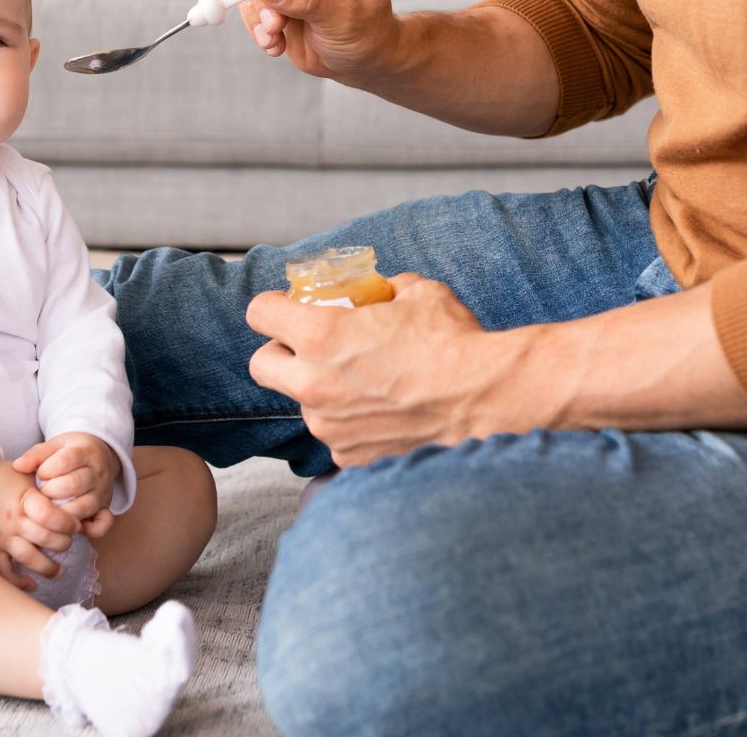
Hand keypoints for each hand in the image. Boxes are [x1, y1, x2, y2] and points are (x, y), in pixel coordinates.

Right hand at [0, 457, 79, 589]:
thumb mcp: (29, 471)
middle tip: (68, 542)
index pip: (48, 514)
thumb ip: (50, 481)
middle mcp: (14, 520)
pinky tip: (31, 583)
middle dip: (62, 543)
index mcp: (25, 499)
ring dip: (46, 567)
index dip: (66, 522)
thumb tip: (75, 492)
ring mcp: (3, 536)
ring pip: (26, 557)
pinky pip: (3, 570)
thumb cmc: (5, 477)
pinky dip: (16, 581)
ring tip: (58, 571)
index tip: (76, 524)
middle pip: (42, 537)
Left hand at [13, 432, 121, 537]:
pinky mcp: (106, 508)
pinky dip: (89, 530)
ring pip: (85, 507)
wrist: (99, 455)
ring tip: (50, 509)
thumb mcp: (55, 446)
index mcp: (86, 452)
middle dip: (51, 491)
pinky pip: (103, 524)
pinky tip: (72, 526)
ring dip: (61, 512)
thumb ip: (37, 455)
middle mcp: (98, 472)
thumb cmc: (70, 452)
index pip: (66, 461)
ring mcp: (103, 492)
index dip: (47, 469)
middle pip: (74, 485)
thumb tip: (18, 466)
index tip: (40, 474)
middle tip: (42, 493)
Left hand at [246, 273, 515, 466]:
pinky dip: (350, 424)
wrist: (487, 399)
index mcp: (320, 335)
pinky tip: (384, 413)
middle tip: (311, 348)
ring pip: (303, 402)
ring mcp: (329, 426)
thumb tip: (377, 292)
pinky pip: (335, 435)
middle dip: (280, 352)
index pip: (259, 314)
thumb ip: (382, 290)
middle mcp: (314, 383)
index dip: (273, 306)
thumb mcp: (416, 292)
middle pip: (262, 365)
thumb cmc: (453, 342)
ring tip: (365, 384)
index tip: (286, 308)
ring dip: (321, 390)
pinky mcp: (349, 457)